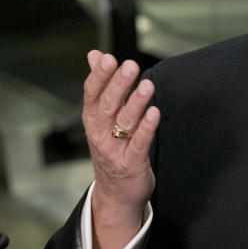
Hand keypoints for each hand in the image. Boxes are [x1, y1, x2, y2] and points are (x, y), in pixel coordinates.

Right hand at [82, 50, 159, 248]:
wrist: (115, 193)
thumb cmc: (111, 148)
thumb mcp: (101, 117)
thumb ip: (101, 84)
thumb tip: (94, 54)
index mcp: (92, 119)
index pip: (92, 94)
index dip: (100, 76)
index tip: (108, 58)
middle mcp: (99, 133)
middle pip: (107, 105)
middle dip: (118, 85)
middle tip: (129, 66)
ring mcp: (114, 149)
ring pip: (124, 122)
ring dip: (136, 103)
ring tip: (147, 86)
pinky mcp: (131, 163)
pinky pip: (139, 143)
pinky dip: (147, 128)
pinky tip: (155, 113)